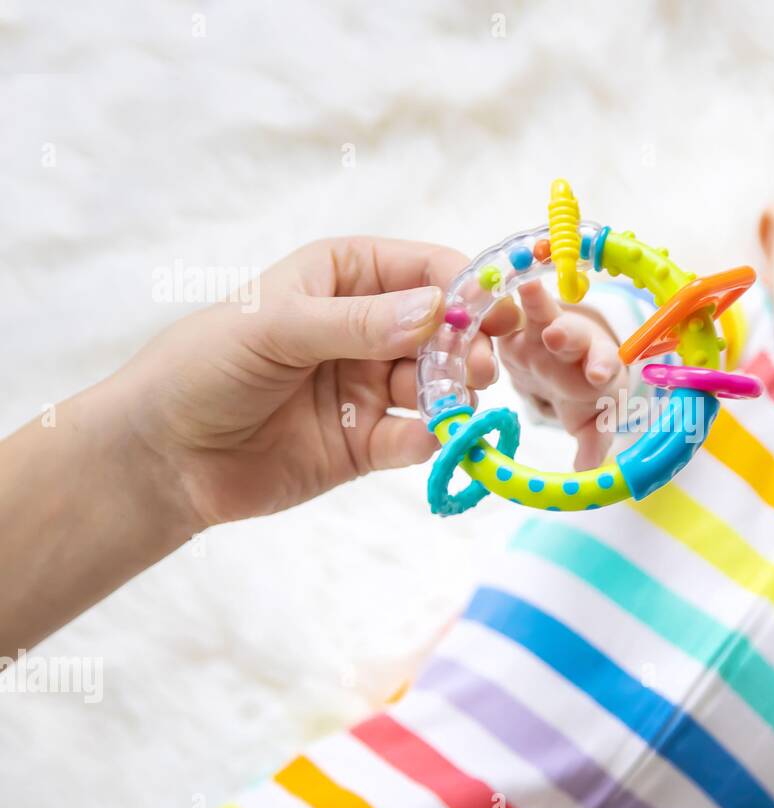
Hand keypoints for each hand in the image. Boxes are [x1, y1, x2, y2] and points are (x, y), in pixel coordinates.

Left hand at [117, 236, 518, 528]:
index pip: (425, 268)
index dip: (465, 286)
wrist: (161, 457)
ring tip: (455, 404)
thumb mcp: (275, 327)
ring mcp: (371, 385)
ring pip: (440, 384)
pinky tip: (432, 440)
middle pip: (445, 329)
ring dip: (456, 393)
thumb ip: (358, 322)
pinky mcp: (369, 443)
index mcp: (346, 276)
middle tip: (478, 367)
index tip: (495, 310)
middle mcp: (369, 327)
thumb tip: (437, 310)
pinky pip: (417, 436)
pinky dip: (433, 438)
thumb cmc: (202, 367)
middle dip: (468, 345)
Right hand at [496, 280, 627, 469]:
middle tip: (557, 336)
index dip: (601, 367)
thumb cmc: (579, 391)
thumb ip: (592, 441)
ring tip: (528, 290)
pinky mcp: (513, 323)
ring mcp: (542, 328)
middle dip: (565, 335)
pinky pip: (505, 308)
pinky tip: (484, 282)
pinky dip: (498, 297)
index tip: (598, 375)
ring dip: (535, 302)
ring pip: (541, 312)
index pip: (602, 364)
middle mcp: (572, 344)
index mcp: (595, 365)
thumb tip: (589, 472)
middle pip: (571, 336)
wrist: (561, 362)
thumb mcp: (587, 417)